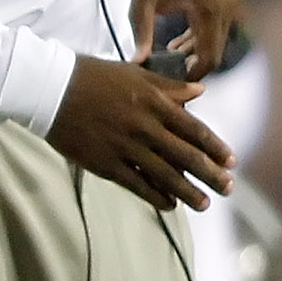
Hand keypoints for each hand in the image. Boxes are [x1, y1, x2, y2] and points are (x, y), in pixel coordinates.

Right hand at [44, 55, 232, 212]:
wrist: (50, 89)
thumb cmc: (92, 77)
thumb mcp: (134, 74)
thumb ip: (168, 86)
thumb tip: (200, 92)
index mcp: (155, 103)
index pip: (195, 130)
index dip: (216, 148)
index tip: (231, 161)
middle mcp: (145, 128)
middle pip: (187, 157)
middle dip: (211, 175)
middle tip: (227, 188)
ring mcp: (126, 148)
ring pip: (165, 175)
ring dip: (188, 192)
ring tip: (204, 204)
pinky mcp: (106, 163)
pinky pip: (137, 184)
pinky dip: (155, 197)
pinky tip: (169, 205)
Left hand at [133, 0, 243, 74]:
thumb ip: (140, 30)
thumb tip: (137, 61)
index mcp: (210, 7)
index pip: (211, 55)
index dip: (196, 73)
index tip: (176, 80)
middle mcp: (230, 3)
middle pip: (219, 48)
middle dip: (197, 62)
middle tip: (170, 69)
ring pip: (223, 35)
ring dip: (200, 47)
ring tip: (170, 52)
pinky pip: (224, 20)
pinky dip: (205, 31)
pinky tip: (180, 38)